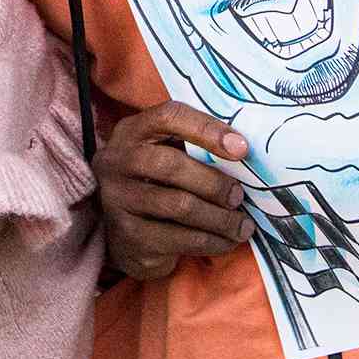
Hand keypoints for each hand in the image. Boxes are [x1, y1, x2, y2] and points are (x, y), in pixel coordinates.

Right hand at [97, 101, 254, 280]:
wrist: (125, 235)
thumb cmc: (156, 185)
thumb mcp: (166, 155)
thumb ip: (193, 147)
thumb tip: (242, 151)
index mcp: (131, 132)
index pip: (169, 116)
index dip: (207, 129)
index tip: (242, 148)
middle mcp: (116, 162)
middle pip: (171, 165)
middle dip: (215, 183)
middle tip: (239, 196)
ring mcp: (118, 200)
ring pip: (180, 206)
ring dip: (221, 218)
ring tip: (243, 225)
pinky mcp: (129, 236)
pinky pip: (180, 239)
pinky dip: (212, 241)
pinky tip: (227, 241)